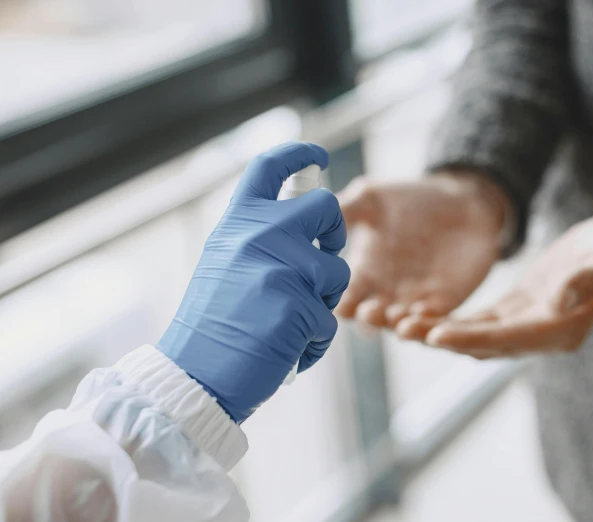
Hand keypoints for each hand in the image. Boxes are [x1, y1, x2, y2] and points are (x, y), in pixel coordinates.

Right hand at [157, 142, 349, 422]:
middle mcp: (259, 235)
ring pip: (335, 271)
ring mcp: (280, 269)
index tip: (318, 154)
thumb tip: (304, 228)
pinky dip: (314, 341)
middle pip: (326, 208)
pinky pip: (328, 319)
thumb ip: (258, 239)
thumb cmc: (210, 326)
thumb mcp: (224, 264)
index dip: (298, 153)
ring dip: (324, 300)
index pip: (269, 169)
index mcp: (237, 223)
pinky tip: (287, 349)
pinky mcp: (297, 307)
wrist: (191, 376)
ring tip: (291, 322)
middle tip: (324, 260)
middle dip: (335, 234)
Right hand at [336, 172, 508, 329]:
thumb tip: (313, 221)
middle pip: (371, 318)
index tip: (339, 301)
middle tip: (369, 311)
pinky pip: (435, 321)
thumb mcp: (371, 199)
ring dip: (400, 326)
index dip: (340, 302)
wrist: (461, 200)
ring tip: (399, 322)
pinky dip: (430, 324)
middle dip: (369, 319)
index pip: (345, 297)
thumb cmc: (410, 199)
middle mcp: (384, 292)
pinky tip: (424, 316)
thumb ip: (344, 210)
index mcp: (362, 273)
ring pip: (402, 324)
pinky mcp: (444, 302)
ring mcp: (414, 300)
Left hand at [411, 212, 592, 357]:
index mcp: (561, 330)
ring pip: (474, 336)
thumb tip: (560, 300)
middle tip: (400, 329)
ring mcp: (527, 326)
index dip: (470, 337)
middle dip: (441, 338)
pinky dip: (451, 321)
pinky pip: (478, 322)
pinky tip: (422, 314)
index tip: (435, 334)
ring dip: (439, 333)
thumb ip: (588, 281)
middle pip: (482, 343)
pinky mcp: (517, 311)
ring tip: (399, 324)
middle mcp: (540, 335)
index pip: (507, 338)